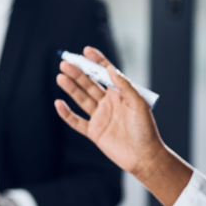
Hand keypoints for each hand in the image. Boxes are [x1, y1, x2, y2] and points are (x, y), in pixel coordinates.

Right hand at [55, 47, 191, 205]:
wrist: (144, 155)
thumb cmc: (146, 129)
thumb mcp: (139, 104)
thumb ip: (125, 86)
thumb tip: (111, 69)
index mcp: (121, 93)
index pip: (106, 73)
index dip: (96, 61)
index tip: (86, 50)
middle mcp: (109, 103)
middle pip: (90, 84)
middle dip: (78, 73)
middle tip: (66, 63)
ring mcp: (100, 117)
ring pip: (82, 99)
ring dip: (71, 88)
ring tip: (61, 76)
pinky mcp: (94, 132)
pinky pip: (77, 121)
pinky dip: (67, 113)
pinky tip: (59, 103)